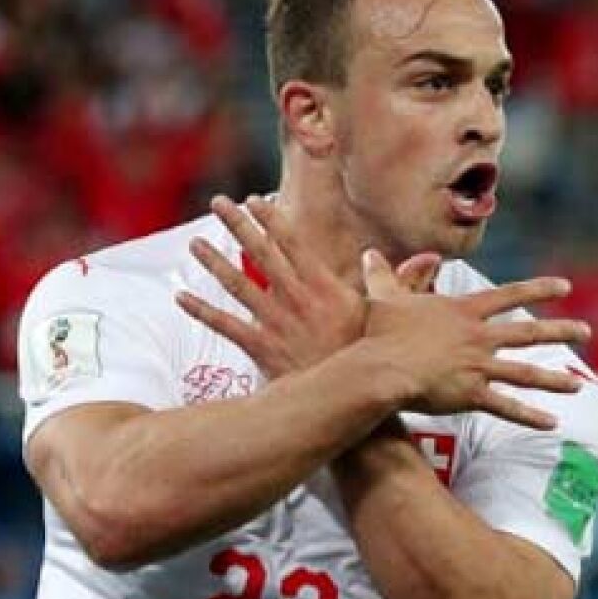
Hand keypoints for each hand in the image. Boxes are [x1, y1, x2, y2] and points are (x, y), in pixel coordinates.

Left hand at [175, 195, 442, 377]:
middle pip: (261, 253)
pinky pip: (227, 326)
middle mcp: (297, 299)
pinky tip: (181, 297)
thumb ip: (395, 283)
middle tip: (218, 203)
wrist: (357, 399)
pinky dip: (202, 311)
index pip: (293, 243)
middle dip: (238, 225)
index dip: (272, 219)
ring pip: (238, 284)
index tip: (254, 199)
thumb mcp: (389, 316)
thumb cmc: (374, 358)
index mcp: (325, 286)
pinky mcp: (262, 349)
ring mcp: (278, 323)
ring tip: (195, 242)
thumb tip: (416, 258)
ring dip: (214, 262)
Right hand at [361, 249, 590, 429]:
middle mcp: (478, 337)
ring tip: (578, 385)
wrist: (381, 367)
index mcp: (463, 312)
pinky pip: (506, 407)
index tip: (565, 287)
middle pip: (528, 332)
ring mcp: (478, 366)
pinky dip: (529, 417)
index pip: (509, 295)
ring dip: (554, 378)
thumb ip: (383, 275)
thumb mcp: (383, 298)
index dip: (538, 290)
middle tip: (587, 331)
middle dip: (560, 331)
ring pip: (525, 372)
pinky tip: (552, 424)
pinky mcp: (471, 395)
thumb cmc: (380, 333)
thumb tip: (368, 253)